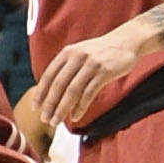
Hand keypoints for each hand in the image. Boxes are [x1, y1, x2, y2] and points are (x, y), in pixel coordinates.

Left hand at [29, 25, 144, 135]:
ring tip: (56, 121)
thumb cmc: (102, 51)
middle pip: (58, 85)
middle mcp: (77, 57)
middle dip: (49, 104)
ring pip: (72, 91)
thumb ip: (67, 67)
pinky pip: (88, 93)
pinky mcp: (104, 72)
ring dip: (62, 108)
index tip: (35, 107)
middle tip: (45, 119)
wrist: (127, 41)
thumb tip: (52, 90)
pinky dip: (80, 107)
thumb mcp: (80, 53)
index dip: (40, 92)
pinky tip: (75, 117)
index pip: (49, 75)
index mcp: (67, 53)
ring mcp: (91, 64)